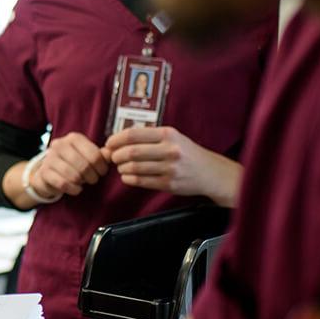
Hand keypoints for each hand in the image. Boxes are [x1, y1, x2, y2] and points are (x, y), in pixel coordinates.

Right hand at [28, 132, 109, 198]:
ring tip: (83, 182)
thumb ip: (100, 154)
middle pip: (85, 166)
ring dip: (82, 182)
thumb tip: (112, 154)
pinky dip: (73, 189)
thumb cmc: (72, 162)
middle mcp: (60, 144)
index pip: (95, 154)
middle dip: (93, 177)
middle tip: (93, 179)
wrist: (48, 171)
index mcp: (73, 138)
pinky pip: (63, 184)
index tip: (102, 172)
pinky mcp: (44, 172)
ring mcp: (50, 158)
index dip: (102, 167)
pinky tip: (76, 188)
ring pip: (74, 175)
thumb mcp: (86, 155)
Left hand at [104, 125, 241, 206]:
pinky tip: (127, 176)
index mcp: (168, 134)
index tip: (109, 143)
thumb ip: (147, 137)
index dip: (116, 139)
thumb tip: (117, 141)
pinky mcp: (169, 184)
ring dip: (121, 168)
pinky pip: (141, 181)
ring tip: (121, 167)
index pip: (133, 134)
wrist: (210, 172)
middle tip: (113, 157)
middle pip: (131, 152)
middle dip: (116, 155)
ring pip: (134, 168)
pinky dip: (129, 179)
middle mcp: (169, 150)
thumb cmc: (185, 152)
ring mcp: (170, 168)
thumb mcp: (171, 137)